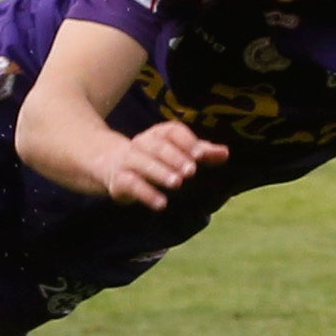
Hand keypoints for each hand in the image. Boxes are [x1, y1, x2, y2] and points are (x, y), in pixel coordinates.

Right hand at [100, 120, 226, 209]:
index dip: (186, 142)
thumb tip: (225, 153)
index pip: (172, 132)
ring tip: (177, 183)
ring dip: (160, 172)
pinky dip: (146, 194)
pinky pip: (131, 184)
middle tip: (191, 171)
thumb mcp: (178, 153)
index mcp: (158, 134)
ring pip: (141, 162)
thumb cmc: (155, 159)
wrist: (111, 164)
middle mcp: (141, 143)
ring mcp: (128, 160)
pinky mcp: (118, 180)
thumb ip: (201, 153)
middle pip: (157, 146)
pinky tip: (161, 203)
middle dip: (174, 157)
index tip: (200, 155)